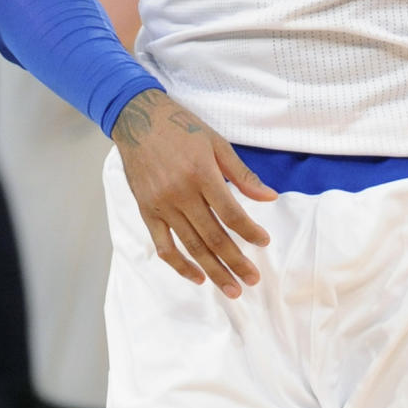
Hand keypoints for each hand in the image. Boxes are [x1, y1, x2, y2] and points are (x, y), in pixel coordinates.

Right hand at [113, 89, 276, 297]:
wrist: (138, 119)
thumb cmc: (182, 128)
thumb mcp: (216, 143)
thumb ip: (242, 174)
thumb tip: (270, 197)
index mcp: (202, 173)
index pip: (231, 213)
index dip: (249, 231)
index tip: (264, 242)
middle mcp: (181, 193)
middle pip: (213, 236)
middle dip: (236, 261)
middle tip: (253, 279)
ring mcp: (162, 205)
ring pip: (191, 246)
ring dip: (213, 270)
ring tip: (232, 288)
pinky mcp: (146, 212)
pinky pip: (164, 246)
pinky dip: (180, 266)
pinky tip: (198, 277)